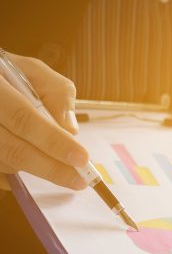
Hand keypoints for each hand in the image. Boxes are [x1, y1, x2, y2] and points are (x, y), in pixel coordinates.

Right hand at [0, 53, 87, 191]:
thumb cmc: (10, 78)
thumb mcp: (34, 73)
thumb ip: (57, 93)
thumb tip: (70, 129)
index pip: (23, 119)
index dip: (54, 141)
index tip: (82, 158)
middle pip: (14, 149)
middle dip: (52, 168)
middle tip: (79, 180)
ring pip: (7, 163)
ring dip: (37, 169)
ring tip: (61, 167)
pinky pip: (1, 173)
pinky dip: (20, 173)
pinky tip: (35, 164)